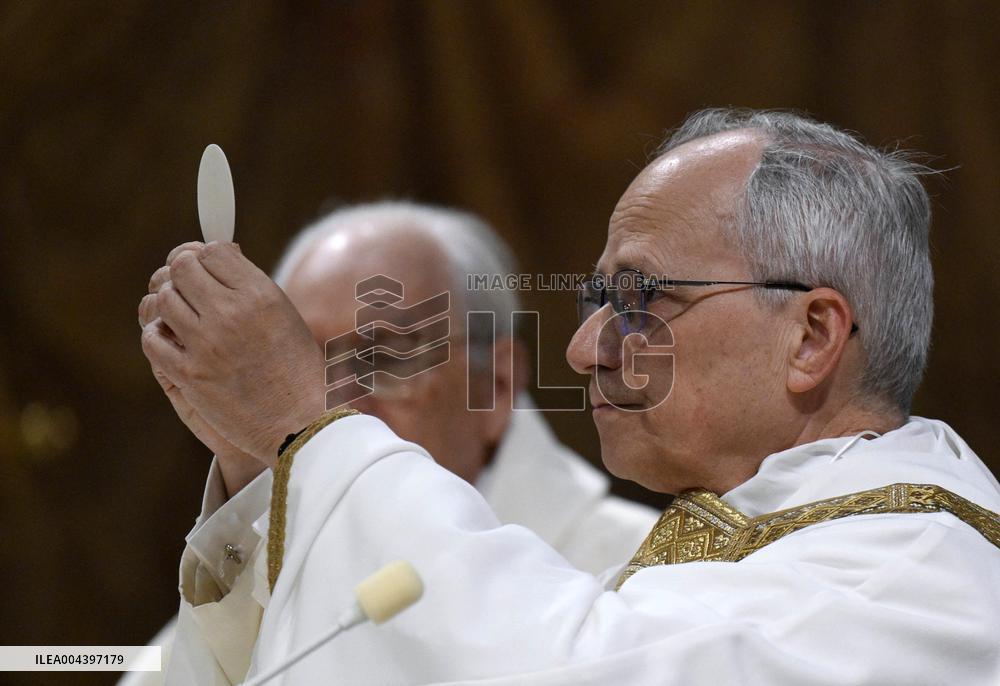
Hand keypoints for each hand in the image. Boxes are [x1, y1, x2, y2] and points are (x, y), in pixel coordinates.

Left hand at [140, 242, 325, 467]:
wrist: (300, 421)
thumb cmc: (296, 368)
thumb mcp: (285, 315)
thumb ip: (250, 285)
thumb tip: (220, 253)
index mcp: (261, 294)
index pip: (213, 250)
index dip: (203, 255)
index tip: (204, 268)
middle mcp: (232, 312)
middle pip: (182, 268)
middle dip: (180, 273)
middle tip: (186, 287)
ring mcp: (207, 344)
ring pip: (162, 300)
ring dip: (168, 304)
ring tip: (182, 317)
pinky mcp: (189, 374)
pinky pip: (152, 339)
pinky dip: (157, 336)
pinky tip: (172, 341)